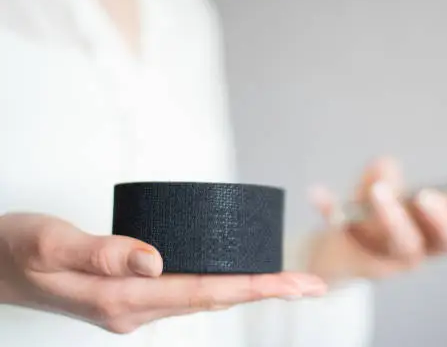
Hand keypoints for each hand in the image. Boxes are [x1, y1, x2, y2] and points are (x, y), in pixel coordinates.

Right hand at [0, 213, 326, 333]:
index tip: (297, 285)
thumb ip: (102, 252)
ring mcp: (132, 307)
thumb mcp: (50, 243)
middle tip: (312, 287)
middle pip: (215, 300)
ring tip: (285, 283)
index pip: (205, 293)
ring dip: (247, 291)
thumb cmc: (16, 250)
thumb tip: (155, 258)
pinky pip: (185, 292)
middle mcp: (134, 309)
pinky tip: (232, 277)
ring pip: (203, 299)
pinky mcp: (128, 297)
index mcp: (122, 300)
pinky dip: (217, 285)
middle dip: (266, 293)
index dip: (255, 288)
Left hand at [306, 157, 446, 281]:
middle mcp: (416, 249)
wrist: (339, 255)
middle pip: (442, 243)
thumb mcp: (386, 195)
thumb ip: (386, 177)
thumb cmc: (374, 220)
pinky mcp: (352, 252)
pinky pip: (340, 229)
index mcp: (432, 236)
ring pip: (397, 241)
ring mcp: (386, 254)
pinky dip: (329, 207)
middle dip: (441, 220)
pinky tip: (317, 192)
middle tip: (427, 196)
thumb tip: (385, 165)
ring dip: (390, 214)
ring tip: (379, 189)